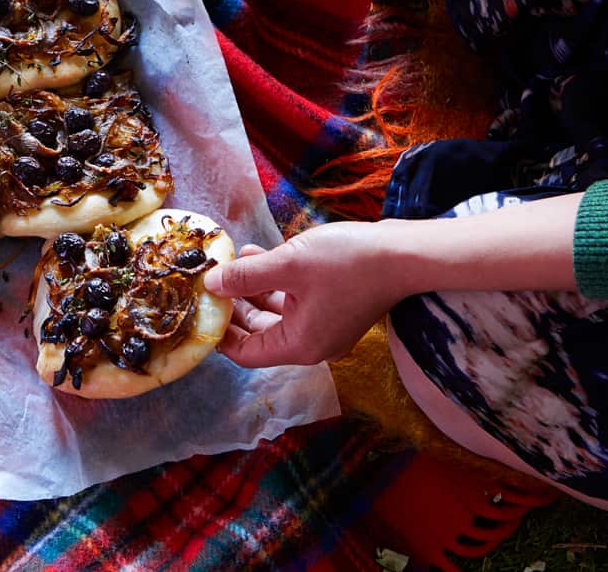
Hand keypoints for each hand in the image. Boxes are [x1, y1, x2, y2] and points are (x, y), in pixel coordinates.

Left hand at [203, 222, 409, 367]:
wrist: (406, 253)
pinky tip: (259, 254)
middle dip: (234, 305)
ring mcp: (326, 326)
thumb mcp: (288, 264)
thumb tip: (211, 284)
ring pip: (276, 312)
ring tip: (233, 260)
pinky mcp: (336, 307)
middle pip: (259, 333)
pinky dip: (276, 282)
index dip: (220, 332)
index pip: (245, 353)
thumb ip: (246, 277)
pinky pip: (295, 300)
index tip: (201, 307)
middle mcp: (312, 343)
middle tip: (211, 280)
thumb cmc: (348, 262)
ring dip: (253, 288)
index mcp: (298, 345)